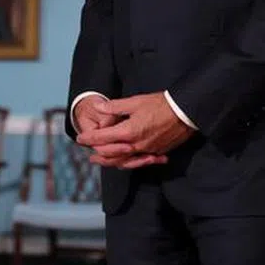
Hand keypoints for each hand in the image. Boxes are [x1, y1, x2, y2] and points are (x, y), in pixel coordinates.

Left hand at [77, 93, 192, 168]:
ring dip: (109, 162)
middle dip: (96, 152)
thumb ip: (115, 107)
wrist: (185, 112)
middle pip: (110, 154)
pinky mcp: (155, 152)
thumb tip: (98, 107)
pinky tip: (123, 161)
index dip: (89, 138)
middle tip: (86, 150)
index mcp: (128, 132)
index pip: (102, 138)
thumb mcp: (135, 101)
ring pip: (123, 161)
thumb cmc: (160, 104)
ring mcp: (146, 151)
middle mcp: (136, 145)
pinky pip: (137, 162)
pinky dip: (127, 163)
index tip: (79, 138)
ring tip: (100, 160)